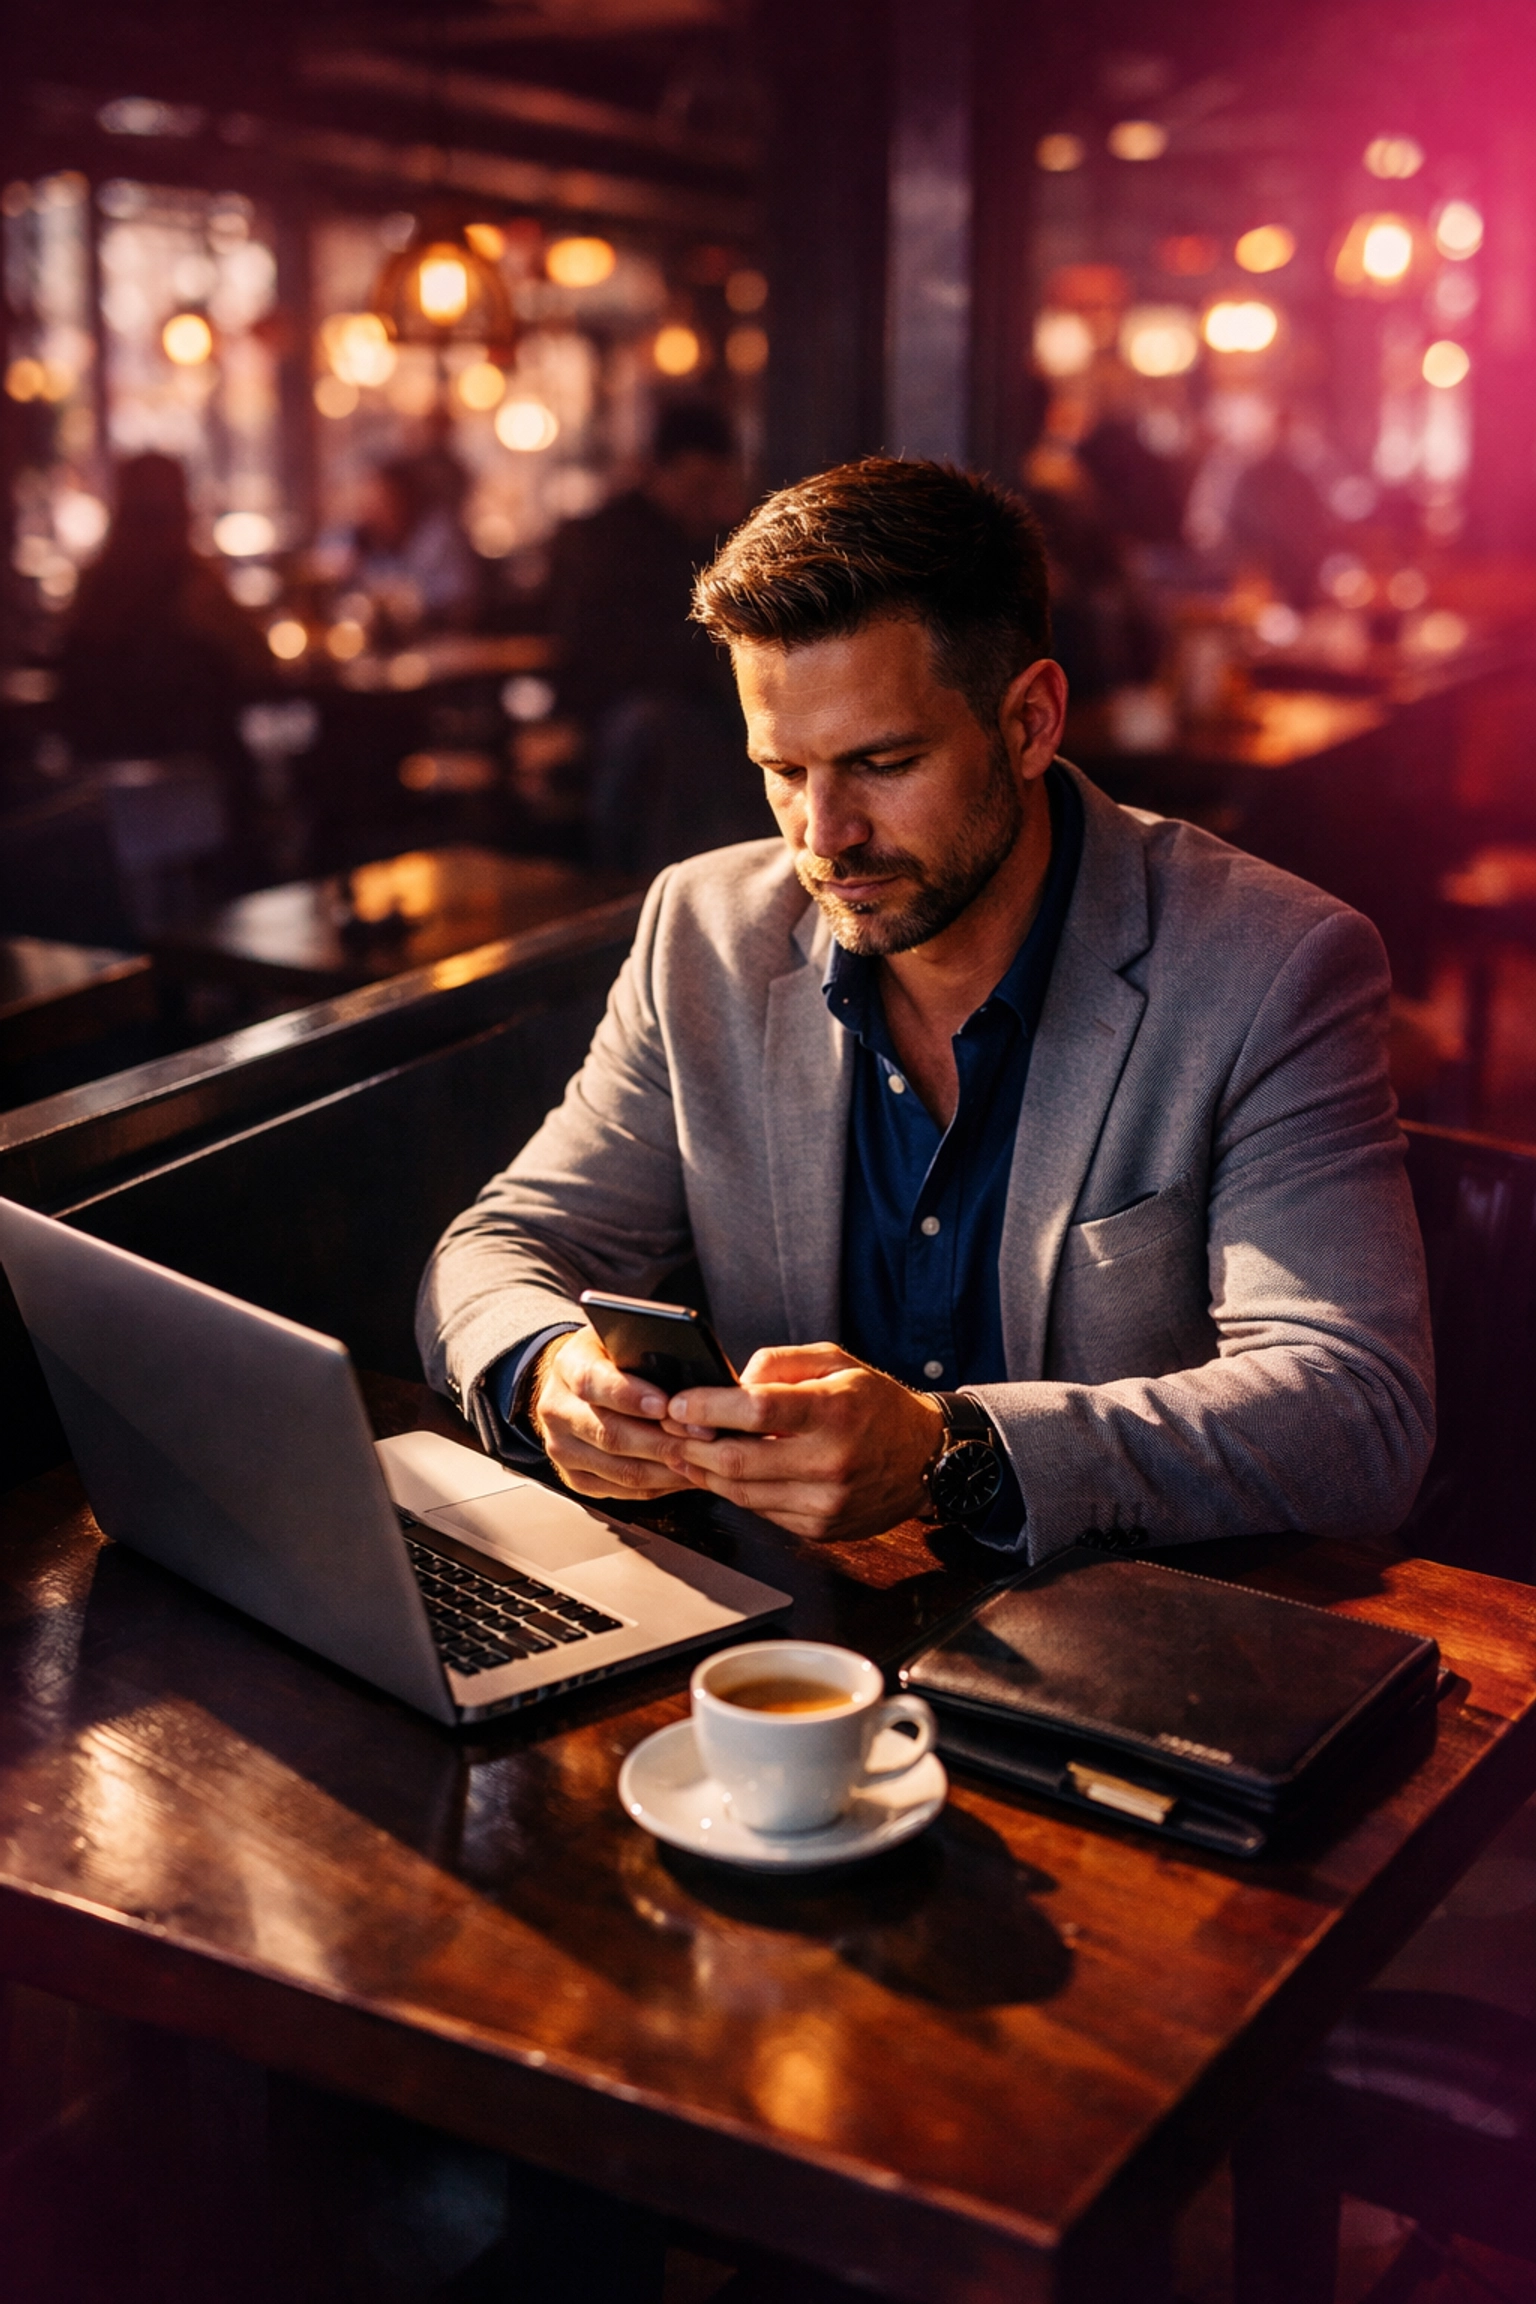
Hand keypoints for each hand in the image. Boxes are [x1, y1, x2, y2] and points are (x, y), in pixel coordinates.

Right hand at [526, 1326, 694, 1501]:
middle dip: (663, 1440)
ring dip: (667, 1469)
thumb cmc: (611, 1359)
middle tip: (702, 1439)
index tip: (665, 1405)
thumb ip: (646, 1351)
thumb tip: (689, 1376)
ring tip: (702, 1459)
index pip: (592, 1383)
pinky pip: (622, 1490)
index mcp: (568, 1366)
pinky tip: (684, 1474)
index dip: (630, 1396)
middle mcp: (557, 1410)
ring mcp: (562, 1448)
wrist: (575, 1385)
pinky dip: (659, 1486)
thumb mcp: (622, 1340)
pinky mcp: (575, 1478)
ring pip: (620, 1470)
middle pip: (611, 1435)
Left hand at [662, 1343, 944, 1541]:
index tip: (678, 1402)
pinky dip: (735, 1492)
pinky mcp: (820, 1529)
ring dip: (704, 1473)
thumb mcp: (834, 1361)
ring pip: (741, 1494)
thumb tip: (727, 1383)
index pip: (757, 1410)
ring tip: (685, 1451)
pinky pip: (760, 1512)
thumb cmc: (876, 1404)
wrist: (926, 1459)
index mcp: (835, 1410)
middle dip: (692, 1445)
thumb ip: (777, 1363)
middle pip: (738, 1460)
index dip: (707, 1407)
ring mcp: (826, 1502)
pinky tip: (723, 1473)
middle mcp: (832, 1461)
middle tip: (669, 1430)